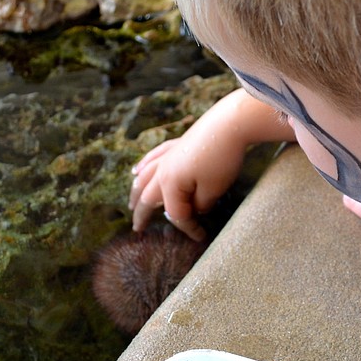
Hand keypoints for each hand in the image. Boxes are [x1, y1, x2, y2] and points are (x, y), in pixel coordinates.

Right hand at [130, 89, 294, 241]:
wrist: (229, 125)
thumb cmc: (221, 160)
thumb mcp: (213, 190)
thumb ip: (200, 205)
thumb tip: (196, 208)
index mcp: (170, 184)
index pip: (176, 213)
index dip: (188, 227)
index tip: (201, 235)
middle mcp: (162, 170)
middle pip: (147, 196)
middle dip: (142, 215)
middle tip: (138, 229)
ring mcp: (167, 156)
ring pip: (144, 176)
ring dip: (135, 192)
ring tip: (131, 204)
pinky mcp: (175, 145)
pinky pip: (152, 158)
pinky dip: (143, 166)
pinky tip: (136, 170)